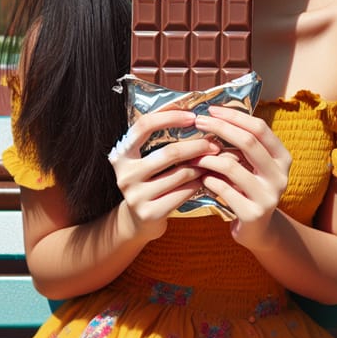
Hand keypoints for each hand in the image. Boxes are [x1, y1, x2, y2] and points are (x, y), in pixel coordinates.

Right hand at [109, 110, 220, 240]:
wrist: (139, 220)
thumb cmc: (149, 182)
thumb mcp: (147, 159)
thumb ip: (162, 140)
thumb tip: (195, 117)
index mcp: (122, 153)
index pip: (144, 126)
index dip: (169, 117)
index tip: (192, 117)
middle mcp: (125, 173)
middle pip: (169, 153)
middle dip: (197, 146)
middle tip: (214, 144)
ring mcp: (135, 195)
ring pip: (180, 174)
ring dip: (202, 166)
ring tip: (214, 162)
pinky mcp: (149, 213)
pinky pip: (183, 193)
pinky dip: (198, 184)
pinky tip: (205, 180)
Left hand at [192, 105, 290, 249]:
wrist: (257, 230)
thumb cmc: (248, 188)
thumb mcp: (252, 165)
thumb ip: (241, 144)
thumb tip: (212, 115)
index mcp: (282, 158)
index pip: (260, 128)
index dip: (235, 116)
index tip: (211, 110)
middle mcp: (280, 176)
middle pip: (247, 142)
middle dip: (219, 128)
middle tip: (198, 122)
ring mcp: (268, 196)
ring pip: (231, 166)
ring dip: (207, 158)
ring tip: (193, 155)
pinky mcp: (253, 214)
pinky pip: (223, 189)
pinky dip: (208, 180)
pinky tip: (202, 178)